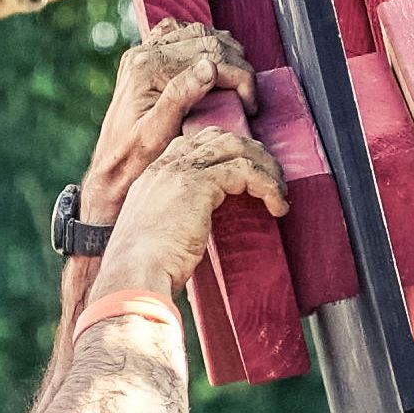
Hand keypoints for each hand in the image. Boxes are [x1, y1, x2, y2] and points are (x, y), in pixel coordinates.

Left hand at [81, 18, 257, 223]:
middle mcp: (143, 54)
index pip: (210, 57)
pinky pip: (180, 35)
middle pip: (207, 39)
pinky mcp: (146, 59)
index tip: (251, 105)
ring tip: (237, 83)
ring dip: (224, 52)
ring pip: (198, 33)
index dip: (240, 77)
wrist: (111, 169)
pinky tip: (212, 65)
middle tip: (248, 96)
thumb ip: (179, 97)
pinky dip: (202, 44)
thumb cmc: (133, 159)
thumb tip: (209, 67)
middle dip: (236, 64)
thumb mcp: (156, 135)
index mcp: (146, 69)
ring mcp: (144, 53)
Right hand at [91, 127, 287, 297]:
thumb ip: (175, 223)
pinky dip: (268, 186)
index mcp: (153, 177)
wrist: (134, 275)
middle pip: (219, 137)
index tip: (246, 177)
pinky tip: (278, 208)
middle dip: (252, 153)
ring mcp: (181, 172)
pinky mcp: (199, 185)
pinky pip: (245, 171)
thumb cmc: (145, 271)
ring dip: (265, 167)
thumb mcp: (157, 238)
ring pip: (236, 148)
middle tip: (272, 180)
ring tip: (279, 193)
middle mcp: (165, 167)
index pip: (193, 143)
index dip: (224, 153)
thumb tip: (196, 233)